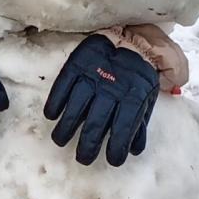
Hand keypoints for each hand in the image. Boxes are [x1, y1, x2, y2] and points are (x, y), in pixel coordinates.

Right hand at [44, 34, 158, 165]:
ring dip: (66, 128)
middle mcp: (111, 87)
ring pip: (76, 106)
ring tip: (60, 140)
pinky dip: (55, 101)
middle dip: (87, 146)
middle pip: (95, 123)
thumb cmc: (138, 73)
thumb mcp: (147, 96)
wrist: (132, 37)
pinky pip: (63, 85)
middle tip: (83, 158)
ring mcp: (93, 75)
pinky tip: (51, 115)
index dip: (116, 148)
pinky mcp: (78, 64)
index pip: (123, 128)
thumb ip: (140, 122)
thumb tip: (134, 150)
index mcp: (133, 96)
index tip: (112, 161)